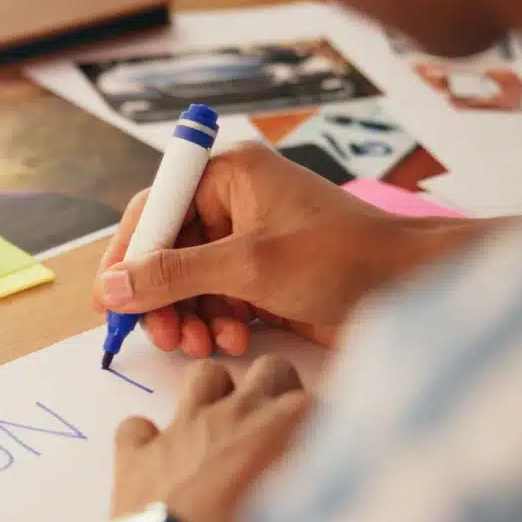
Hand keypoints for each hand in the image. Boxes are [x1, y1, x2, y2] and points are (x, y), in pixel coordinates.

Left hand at [0, 358, 309, 521]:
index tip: (328, 449)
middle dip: (278, 392)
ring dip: (216, 399)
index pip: (327, 396)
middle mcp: (237, 413)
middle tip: (280, 435)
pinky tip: (159, 468)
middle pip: (270, 369)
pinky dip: (148, 442)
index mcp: (290, 425)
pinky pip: (136, 426)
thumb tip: (353, 481)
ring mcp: (182, 428)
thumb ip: (334, 487)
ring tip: (222, 437)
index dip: (329, 422)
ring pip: (204, 376)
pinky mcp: (136, 455)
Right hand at [93, 143, 480, 355]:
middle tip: (165, 338)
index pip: (153, 209)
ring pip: (189, 283)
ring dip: (188, 317)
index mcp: (228, 176)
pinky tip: (233, 341)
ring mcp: (249, 242)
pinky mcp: (264, 278)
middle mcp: (234, 203)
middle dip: (162, 298)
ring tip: (202, 345)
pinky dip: (216, 324)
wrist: (412, 288)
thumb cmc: (341, 258)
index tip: (110, 299)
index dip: (127, 256)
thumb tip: (111, 288)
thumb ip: (173, 276)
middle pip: (166, 252)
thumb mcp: (247, 266)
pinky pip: (217, 301)